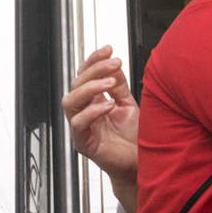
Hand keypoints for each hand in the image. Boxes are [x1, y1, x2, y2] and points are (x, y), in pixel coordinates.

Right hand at [63, 45, 140, 212]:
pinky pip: (78, 123)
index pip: (85, 75)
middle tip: (114, 63)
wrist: (141, 164)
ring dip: (90, 87)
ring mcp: (82, 127)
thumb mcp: (129, 105)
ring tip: (110, 82)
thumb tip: (114, 64)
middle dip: (94, 69)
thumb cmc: (135, 138)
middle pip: (76, 84)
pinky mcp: (83, 142)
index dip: (94, 60)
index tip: (108, 48)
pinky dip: (92, 111)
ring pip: (70, 101)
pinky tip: (109, 105)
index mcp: (94, 101)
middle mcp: (85, 112)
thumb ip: (119, 86)